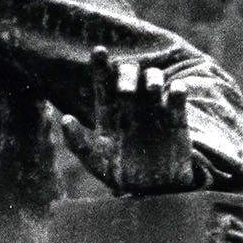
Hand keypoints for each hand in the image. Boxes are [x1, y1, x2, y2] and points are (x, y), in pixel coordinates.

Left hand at [59, 46, 197, 194]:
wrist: (154, 192)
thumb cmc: (121, 176)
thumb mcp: (96, 163)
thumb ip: (79, 143)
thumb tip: (64, 118)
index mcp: (110, 111)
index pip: (103, 81)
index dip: (101, 64)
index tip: (99, 50)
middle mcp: (132, 104)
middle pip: (129, 74)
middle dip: (127, 75)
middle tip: (126, 92)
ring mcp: (154, 108)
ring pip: (154, 77)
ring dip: (153, 78)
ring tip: (152, 90)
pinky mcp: (176, 118)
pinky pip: (178, 94)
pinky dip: (177, 89)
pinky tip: (175, 92)